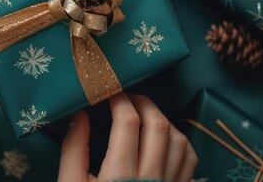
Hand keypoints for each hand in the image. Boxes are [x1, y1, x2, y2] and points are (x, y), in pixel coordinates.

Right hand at [58, 93, 197, 181]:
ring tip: (142, 115)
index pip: (128, 121)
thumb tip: (80, 114)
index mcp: (119, 176)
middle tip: (125, 97)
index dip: (118, 98)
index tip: (106, 90)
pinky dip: (179, 140)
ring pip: (178, 139)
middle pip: (158, 124)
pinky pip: (189, 159)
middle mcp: (150, 180)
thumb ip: (73, 150)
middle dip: (142, 102)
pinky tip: (162, 138)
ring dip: (161, 119)